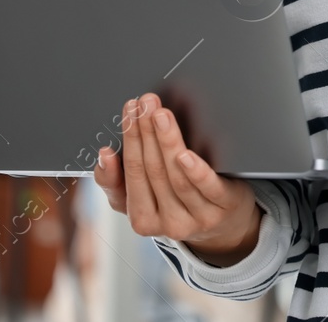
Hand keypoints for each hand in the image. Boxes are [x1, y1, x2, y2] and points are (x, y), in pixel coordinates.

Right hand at [92, 93, 263, 265]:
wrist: (224, 223)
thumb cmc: (176, 203)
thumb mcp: (141, 200)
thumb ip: (115, 182)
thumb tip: (103, 156)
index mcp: (143, 220)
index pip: (132, 174)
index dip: (130, 139)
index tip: (130, 111)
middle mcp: (169, 224)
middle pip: (154, 171)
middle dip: (146, 133)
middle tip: (145, 103)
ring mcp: (198, 217)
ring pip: (177, 177)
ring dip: (167, 141)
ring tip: (160, 114)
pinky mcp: (225, 206)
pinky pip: (208, 188)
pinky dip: (195, 170)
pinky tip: (186, 153)